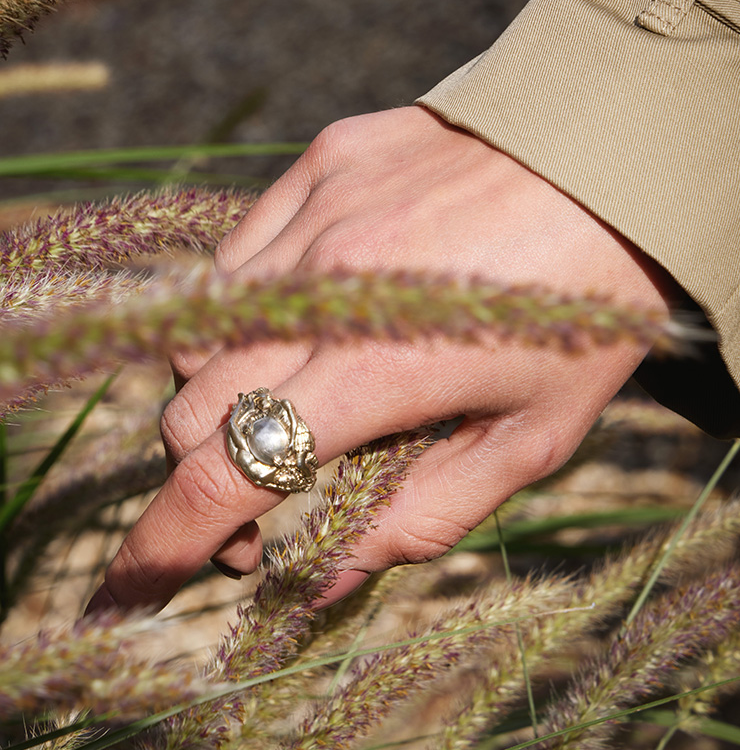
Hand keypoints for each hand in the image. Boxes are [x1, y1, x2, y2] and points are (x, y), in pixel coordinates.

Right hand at [86, 105, 671, 614]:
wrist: (614, 163)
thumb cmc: (586, 312)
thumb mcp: (534, 438)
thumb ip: (422, 518)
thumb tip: (323, 579)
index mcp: (380, 369)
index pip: (227, 473)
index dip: (165, 544)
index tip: (134, 587)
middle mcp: (323, 287)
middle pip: (189, 409)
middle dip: (204, 475)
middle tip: (265, 495)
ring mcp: (315, 214)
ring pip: (197, 331)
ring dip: (221, 391)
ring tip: (291, 395)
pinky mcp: (319, 164)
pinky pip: (235, 257)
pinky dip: (243, 309)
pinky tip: (304, 316)